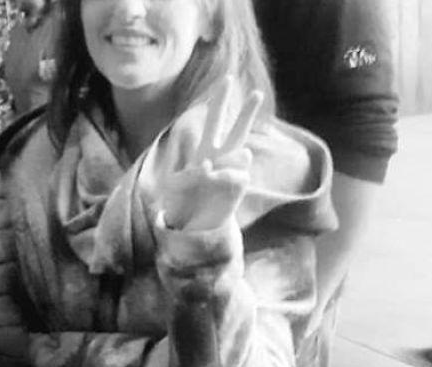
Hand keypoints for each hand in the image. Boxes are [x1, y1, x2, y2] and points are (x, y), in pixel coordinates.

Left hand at [161, 77, 263, 230]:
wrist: (190, 222)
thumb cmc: (180, 198)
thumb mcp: (174, 183)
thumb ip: (192, 171)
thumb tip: (210, 166)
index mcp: (204, 148)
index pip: (214, 119)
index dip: (220, 100)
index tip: (228, 78)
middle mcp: (221, 156)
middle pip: (237, 131)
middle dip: (247, 113)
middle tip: (257, 93)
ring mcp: (231, 171)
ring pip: (243, 154)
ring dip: (232, 159)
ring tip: (220, 166)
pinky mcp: (237, 188)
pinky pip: (237, 177)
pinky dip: (225, 179)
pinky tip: (216, 184)